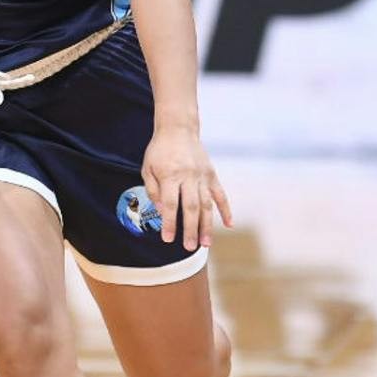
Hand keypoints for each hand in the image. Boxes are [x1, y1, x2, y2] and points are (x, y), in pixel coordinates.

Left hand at [142, 128, 233, 252]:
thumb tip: (162, 212)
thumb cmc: (159, 151)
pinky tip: (228, 224)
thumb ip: (153, 191)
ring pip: (206, 204)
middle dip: (190, 229)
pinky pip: (220, 194)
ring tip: (206, 243)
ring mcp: (202, 176)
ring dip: (207, 225)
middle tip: (189, 247)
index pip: (170, 204)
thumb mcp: (147, 168)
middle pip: (190, 207)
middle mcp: (188, 177)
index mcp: (170, 175)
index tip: (168, 239)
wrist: (178, 129)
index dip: (169, 223)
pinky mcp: (211, 174)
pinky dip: (226, 209)